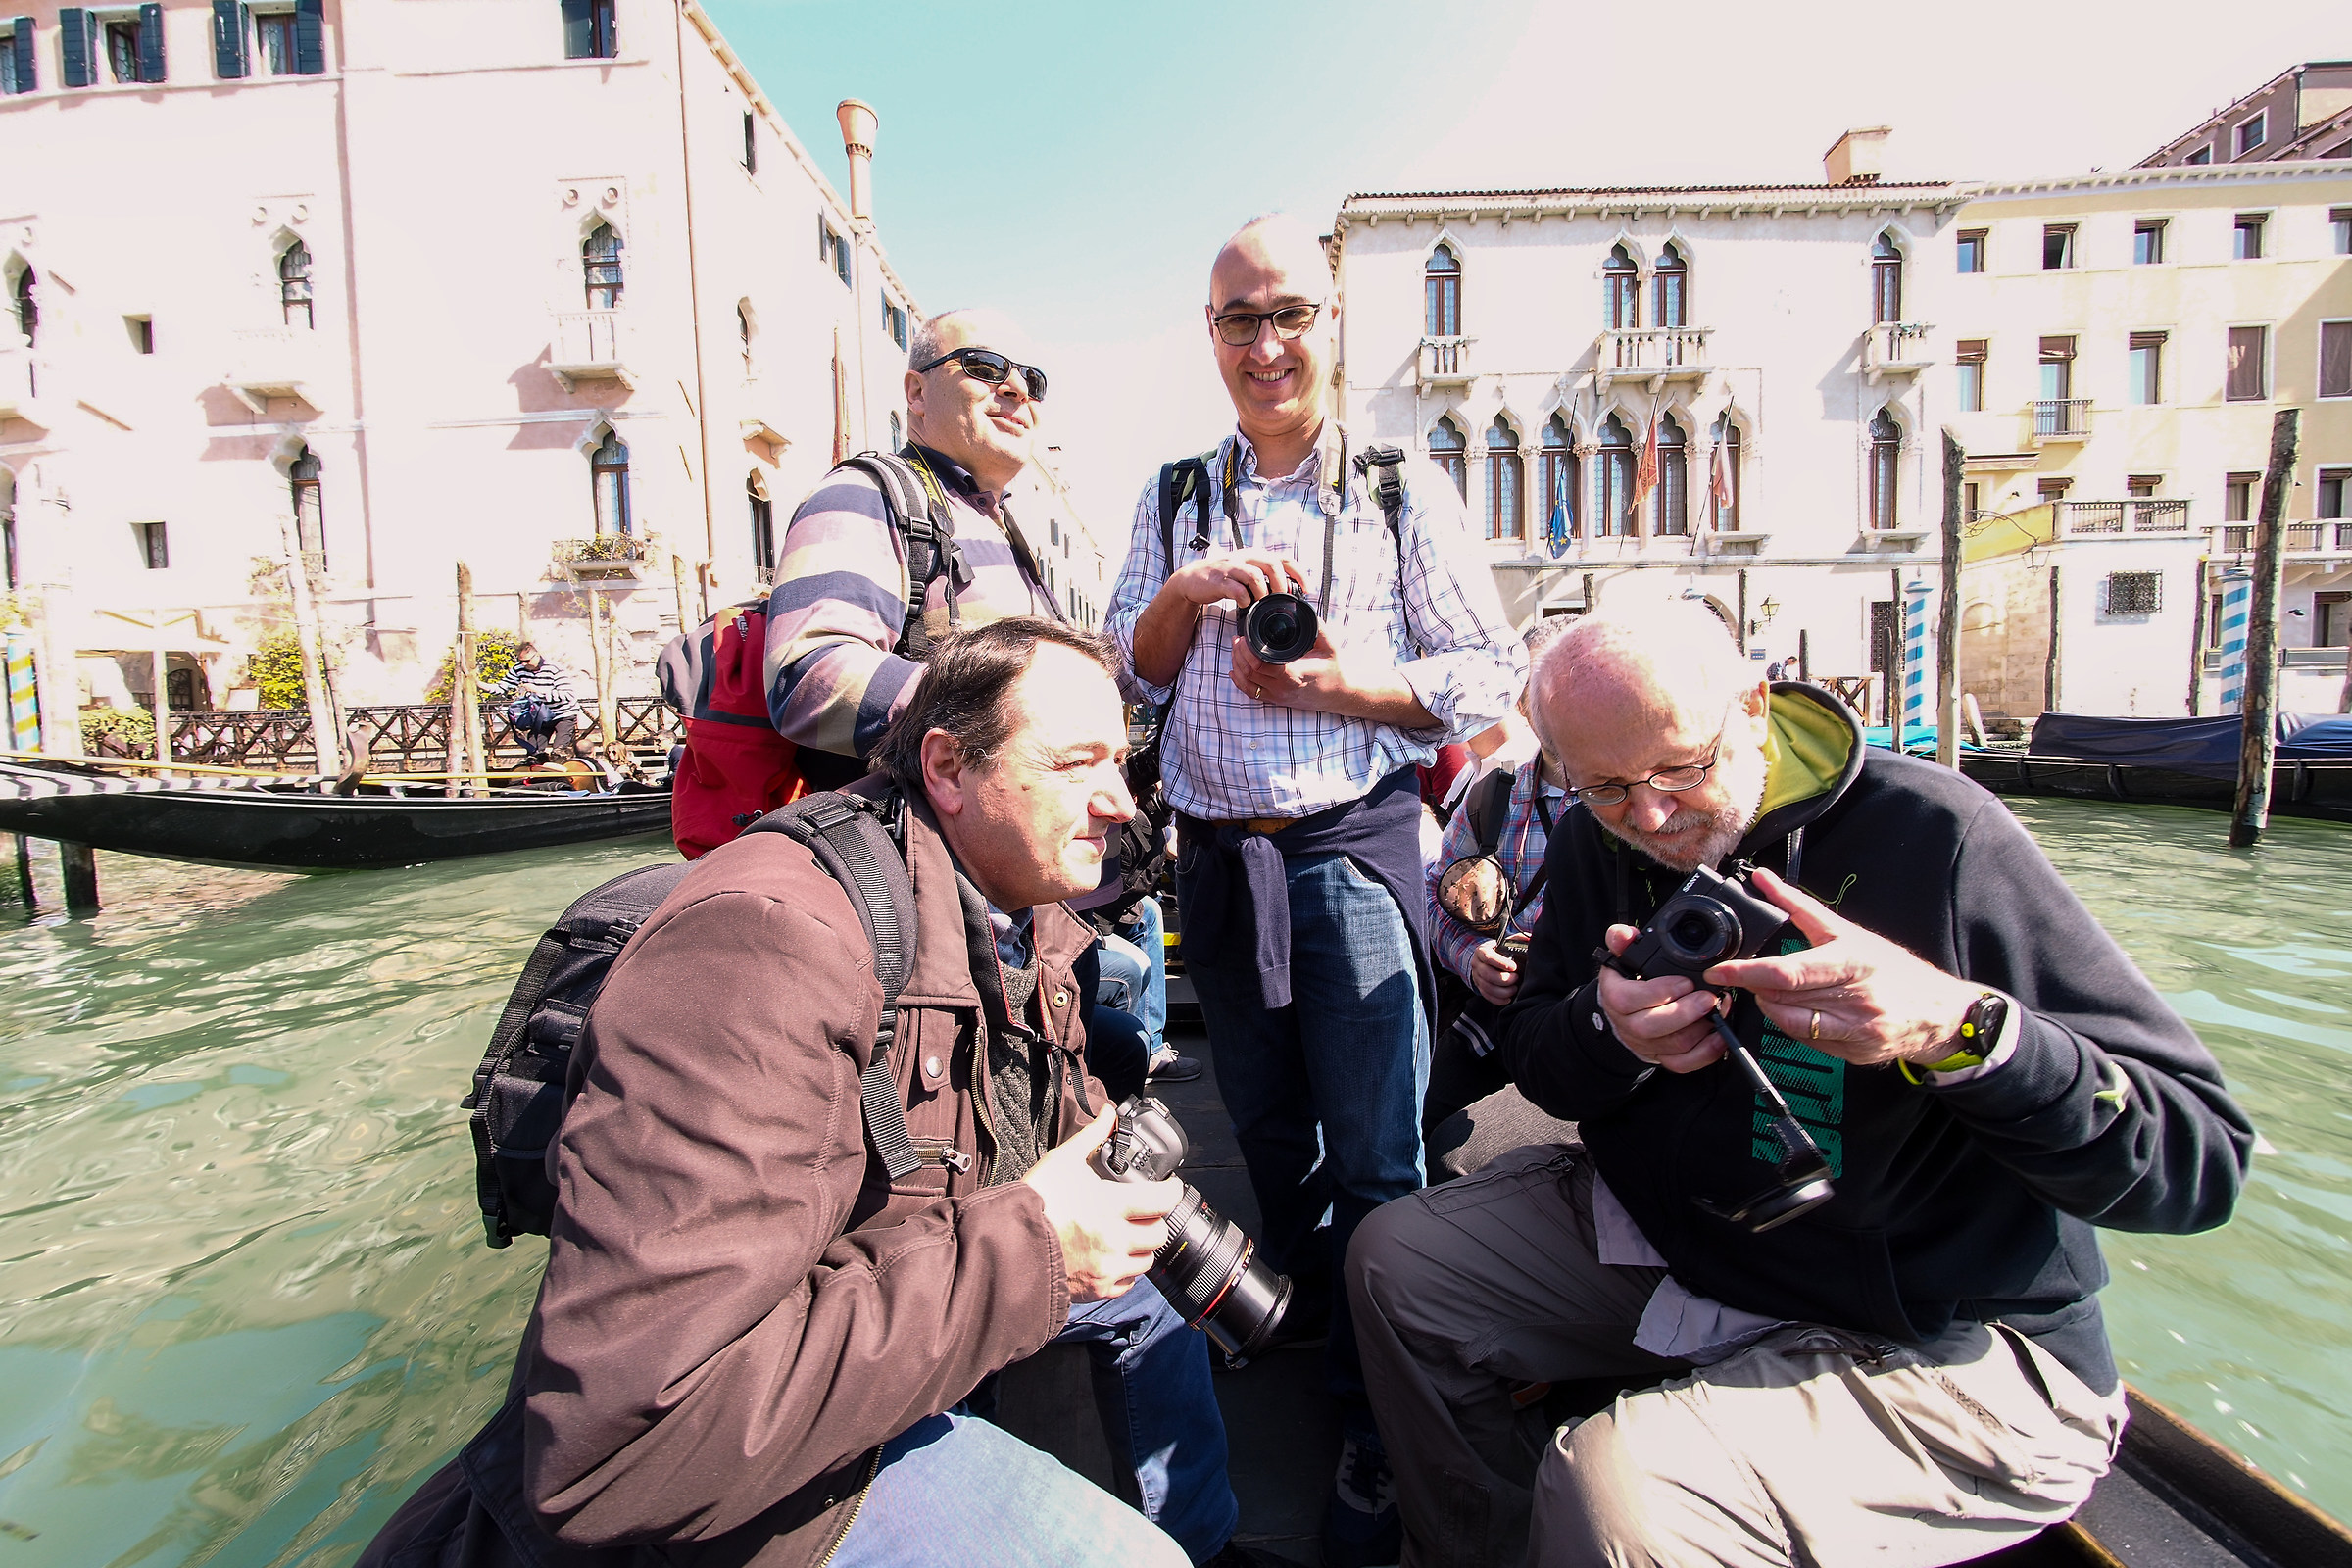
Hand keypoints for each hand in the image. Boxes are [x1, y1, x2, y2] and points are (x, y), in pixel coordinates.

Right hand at [1021, 1108, 1180, 1302]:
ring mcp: (1108, 1266)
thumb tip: (1109, 1113)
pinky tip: (1114, 1258)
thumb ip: (1092, 1135)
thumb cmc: (1036, 1201)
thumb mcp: (1063, 1160)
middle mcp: (1115, 1238)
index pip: (1162, 1200)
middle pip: (1159, 1233)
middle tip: (1147, 1212)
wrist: (1008, 1242)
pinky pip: (1128, 1284)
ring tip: (1129, 1235)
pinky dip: (1127, 1271)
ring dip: (1143, 1247)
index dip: (1172, 1191)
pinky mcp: (1098, 1287)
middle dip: (1156, 1220)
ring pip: (1147, 1260)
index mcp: (1111, 1205)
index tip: (1170, 1187)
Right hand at [1166, 551, 1306, 610]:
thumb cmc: (1224, 579)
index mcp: (1255, 556)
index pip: (1284, 558)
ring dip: (1263, 592)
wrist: (1192, 579)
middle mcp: (1245, 557)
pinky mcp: (1219, 580)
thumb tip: (1288, 592)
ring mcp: (1231, 567)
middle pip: (1272, 563)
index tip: (1307, 589)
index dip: (1299, 573)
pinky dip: (1244, 599)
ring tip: (1262, 603)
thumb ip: (1265, 578)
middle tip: (1282, 599)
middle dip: (1281, 583)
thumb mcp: (1246, 574)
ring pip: (1255, 575)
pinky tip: (1244, 605)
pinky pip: (1236, 589)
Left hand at [1229, 627, 1354, 711]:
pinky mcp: (1275, 700)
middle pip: (1250, 672)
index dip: (1248, 651)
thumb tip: (1303, 609)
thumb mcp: (1329, 646)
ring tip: (1236, 648)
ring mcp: (1278, 695)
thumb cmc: (1332, 670)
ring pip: (1247, 682)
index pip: (1261, 665)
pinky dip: (1239, 681)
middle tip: (1237, 639)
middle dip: (1239, 654)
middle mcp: (1283, 687)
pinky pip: (1251, 692)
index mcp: (1294, 674)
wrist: (1336, 695)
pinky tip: (1235, 669)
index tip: (1244, 637)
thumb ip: (1317, 628)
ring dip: (1237, 664)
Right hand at [1468, 940, 1519, 1005]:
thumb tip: (1530, 939)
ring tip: (1514, 988)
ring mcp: (1476, 977)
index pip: (1488, 957)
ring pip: (1487, 987)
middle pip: (1487, 974)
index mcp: (1481, 951)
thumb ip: (1517, 940)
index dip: (1501, 963)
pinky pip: (1487, 996)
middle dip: (1504, 979)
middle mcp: (1476, 964)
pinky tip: (1508, 998)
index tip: (1514, 967)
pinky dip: (1498, 999)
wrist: (1487, 960)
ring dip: (1503, 991)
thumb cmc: (1500, 951)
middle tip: (1516, 978)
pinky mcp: (1480, 987)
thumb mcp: (1506, 943)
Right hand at [1595, 925, 1730, 1072]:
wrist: (1624, 1013)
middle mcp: (1628, 1025)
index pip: (1628, 1000)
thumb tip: (1625, 934)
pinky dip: (1705, 1052)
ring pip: (1673, 1045)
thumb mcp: (1622, 958)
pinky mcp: (1663, 1057)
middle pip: (1651, 1027)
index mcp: (1615, 998)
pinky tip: (1718, 1035)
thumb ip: (1621, 940)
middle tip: (1707, 997)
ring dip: (1699, 1029)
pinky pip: (1684, 1063)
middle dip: (1684, 1012)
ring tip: (1716, 1009)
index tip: (1684, 982)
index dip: (1658, 992)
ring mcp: (1646, 1045)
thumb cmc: (1627, 983)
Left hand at [1702, 867, 1980, 1068]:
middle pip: (1783, 1000)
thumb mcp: (1847, 932)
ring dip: (1774, 1008)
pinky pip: (1809, 1043)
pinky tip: (1806, 1012)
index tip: (1719, 971)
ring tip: (1778, 993)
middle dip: (1758, 989)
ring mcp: (1856, 1031)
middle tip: (1751, 978)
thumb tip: (1762, 879)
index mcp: (1851, 963)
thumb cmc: (1890, 967)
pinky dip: (1797, 1027)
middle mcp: (1855, 1000)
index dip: (1746, 973)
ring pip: (1791, 1024)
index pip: (1786, 973)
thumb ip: (1799, 906)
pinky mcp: (1855, 1054)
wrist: (1938, 1011)